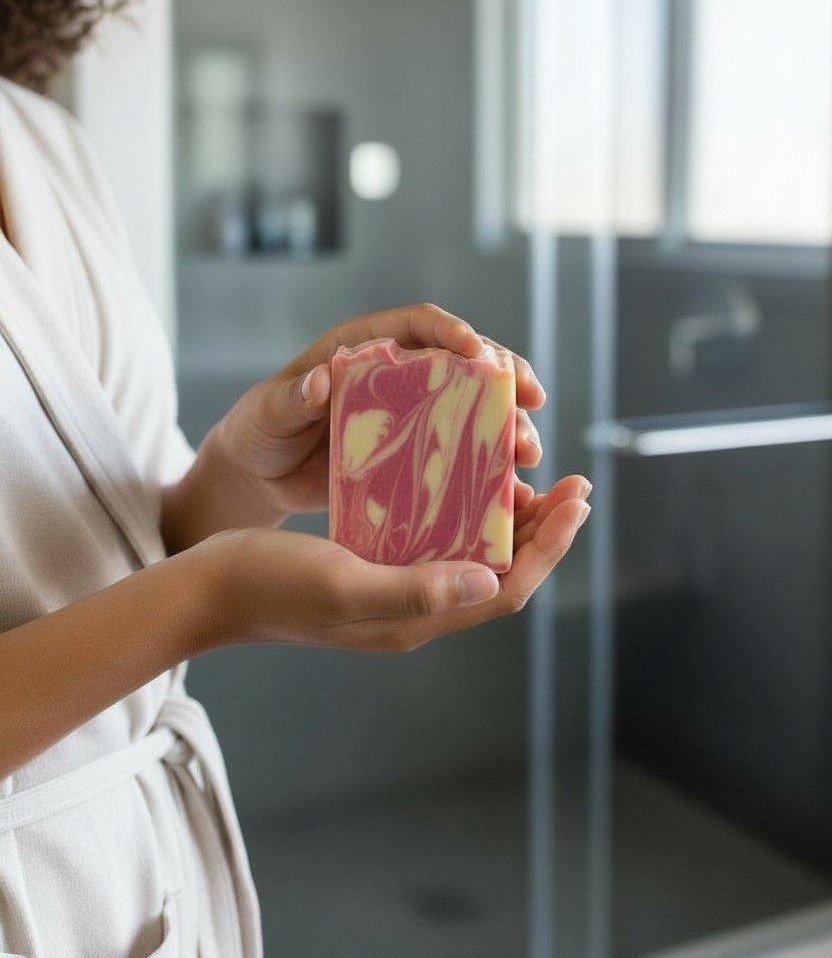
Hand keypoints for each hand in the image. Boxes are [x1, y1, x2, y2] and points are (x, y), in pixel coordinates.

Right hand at [199, 475, 590, 652]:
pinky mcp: (373, 568)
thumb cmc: (269, 584)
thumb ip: (416, 589)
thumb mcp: (343, 582)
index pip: (506, 588)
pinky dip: (464, 514)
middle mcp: (415, 610)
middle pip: (499, 572)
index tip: (577, 499)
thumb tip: (489, 580)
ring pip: (472, 556)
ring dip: (509, 522)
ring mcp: (394, 591)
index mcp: (416, 619)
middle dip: (542, 531)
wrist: (209, 588)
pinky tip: (464, 481)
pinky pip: (437, 543)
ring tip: (532, 479)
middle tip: (572, 483)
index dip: (549, 547)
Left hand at [205, 303, 546, 526]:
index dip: (453, 331)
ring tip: (529, 452)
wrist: (259, 476)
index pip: (419, 324)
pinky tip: (514, 487)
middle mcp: (398, 373)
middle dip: (505, 377)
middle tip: (532, 401)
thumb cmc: (259, 431)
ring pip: (475, 407)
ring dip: (508, 424)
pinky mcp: (417, 452)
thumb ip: (292, 398)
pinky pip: (462, 452)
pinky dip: (490, 465)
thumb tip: (321, 380)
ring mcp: (413, 413)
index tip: (479, 351)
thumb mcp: (268, 413)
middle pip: (464, 362)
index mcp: (365, 347)